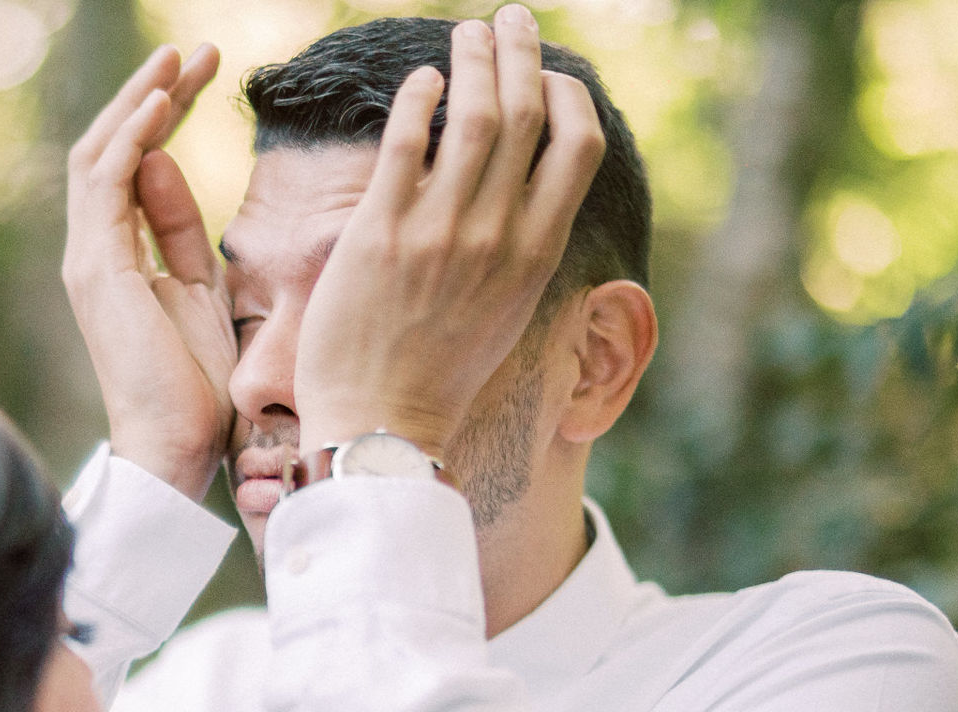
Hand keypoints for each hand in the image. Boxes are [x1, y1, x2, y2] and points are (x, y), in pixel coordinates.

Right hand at [63, 45, 233, 503]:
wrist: (175, 450)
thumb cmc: (196, 393)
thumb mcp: (203, 295)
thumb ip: (183, 234)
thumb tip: (168, 166)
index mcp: (120, 261)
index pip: (136, 169)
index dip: (169, 118)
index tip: (206, 76)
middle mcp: (94, 254)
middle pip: (115, 150)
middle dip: (155, 96)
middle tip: (197, 51)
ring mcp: (90, 260)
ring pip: (103, 156)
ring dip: (142, 102)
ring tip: (179, 58)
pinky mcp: (99, 269)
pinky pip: (108, 186)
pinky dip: (133, 139)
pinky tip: (161, 103)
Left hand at [293, 6, 604, 458]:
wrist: (380, 424)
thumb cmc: (436, 375)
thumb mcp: (504, 310)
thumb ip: (518, 248)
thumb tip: (524, 198)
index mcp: (537, 253)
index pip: (578, 145)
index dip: (567, 95)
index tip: (548, 74)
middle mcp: (496, 235)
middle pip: (527, 112)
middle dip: (522, 53)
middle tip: (510, 22)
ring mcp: (439, 231)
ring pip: (473, 113)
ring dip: (472, 59)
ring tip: (465, 34)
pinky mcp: (379, 232)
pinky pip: (405, 141)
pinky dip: (417, 97)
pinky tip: (418, 81)